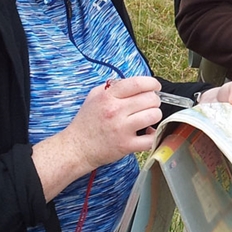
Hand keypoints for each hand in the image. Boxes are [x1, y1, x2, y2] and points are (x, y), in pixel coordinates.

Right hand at [32, 75, 161, 199]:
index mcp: (108, 96)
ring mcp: (122, 129)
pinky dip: (153, 135)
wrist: (76, 148)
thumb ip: (113, 87)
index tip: (155, 87)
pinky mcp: (126, 145)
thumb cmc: (86, 122)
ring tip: (147, 118)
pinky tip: (147, 133)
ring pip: (154, 115)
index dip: (152, 83)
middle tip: (149, 105)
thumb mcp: (94, 96)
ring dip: (154, 116)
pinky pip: (151, 138)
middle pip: (150, 99)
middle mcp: (115, 111)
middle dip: (154, 101)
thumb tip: (135, 83)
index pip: (138, 83)